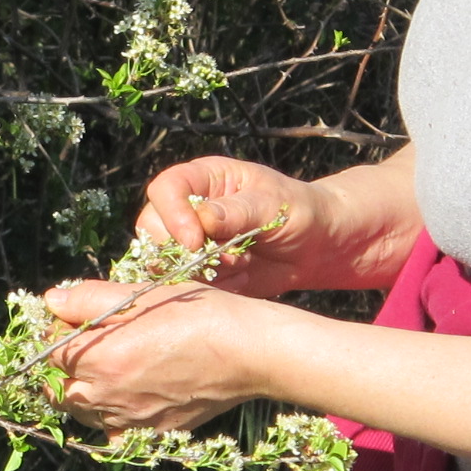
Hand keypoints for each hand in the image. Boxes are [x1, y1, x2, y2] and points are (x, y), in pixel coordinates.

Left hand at [39, 278, 281, 435]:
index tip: (71, 321)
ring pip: (82, 414)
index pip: (50, 352)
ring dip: (81, 393)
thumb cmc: (198, 314)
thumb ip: (89, 299)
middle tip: (83, 345)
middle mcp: (109, 396)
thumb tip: (51, 302)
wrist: (248, 352)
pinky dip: (110, 419)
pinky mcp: (152, 434)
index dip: (55, 334)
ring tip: (105, 367)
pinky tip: (125, 397)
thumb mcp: (143, 293)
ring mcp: (130, 420)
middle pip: (57, 390)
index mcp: (102, 357)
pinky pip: (114, 434)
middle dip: (60, 368)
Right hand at [134, 148, 418, 295]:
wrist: (319, 246)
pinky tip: (225, 286)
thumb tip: (204, 218)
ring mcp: (192, 243)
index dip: (171, 214)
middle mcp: (190, 209)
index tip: (195, 240)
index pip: (166, 189)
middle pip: (152, 227)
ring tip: (227, 272)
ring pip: (161, 260)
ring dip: (185, 272)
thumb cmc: (301, 211)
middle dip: (173, 249)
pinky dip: (196, 291)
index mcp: (204, 180)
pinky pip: (181, 284)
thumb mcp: (275, 205)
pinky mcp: (200, 272)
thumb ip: (239, 211)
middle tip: (208, 263)